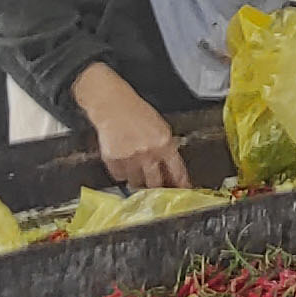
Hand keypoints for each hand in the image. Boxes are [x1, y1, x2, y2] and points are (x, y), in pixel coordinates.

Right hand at [75, 69, 188, 190]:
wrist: (113, 105)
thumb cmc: (136, 111)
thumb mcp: (160, 126)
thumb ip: (166, 145)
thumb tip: (171, 165)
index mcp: (164, 143)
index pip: (177, 170)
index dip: (180, 183)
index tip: (182, 191)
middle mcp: (148, 153)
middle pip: (155, 182)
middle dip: (157, 187)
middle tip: (156, 188)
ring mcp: (130, 158)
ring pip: (136, 182)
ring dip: (137, 181)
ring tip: (137, 173)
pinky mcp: (113, 160)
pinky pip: (119, 176)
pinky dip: (122, 173)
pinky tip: (123, 164)